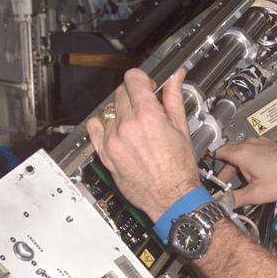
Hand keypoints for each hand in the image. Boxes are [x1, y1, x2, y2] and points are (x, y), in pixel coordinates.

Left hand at [88, 67, 199, 218]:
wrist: (172, 199)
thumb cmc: (179, 171)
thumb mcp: (181, 129)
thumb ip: (174, 99)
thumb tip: (175, 78)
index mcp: (147, 115)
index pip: (133, 78)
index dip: (142, 80)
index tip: (147, 87)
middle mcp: (127, 125)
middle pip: (121, 93)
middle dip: (133, 96)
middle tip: (145, 109)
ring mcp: (113, 140)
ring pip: (109, 110)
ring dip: (120, 112)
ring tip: (134, 126)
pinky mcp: (105, 154)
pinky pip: (94, 128)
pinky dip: (103, 125)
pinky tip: (116, 131)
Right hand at [215, 136, 276, 207]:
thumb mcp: (256, 194)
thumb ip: (236, 199)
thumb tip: (223, 203)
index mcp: (242, 153)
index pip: (217, 154)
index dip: (213, 166)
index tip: (212, 177)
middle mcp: (249, 144)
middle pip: (229, 154)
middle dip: (226, 170)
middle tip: (226, 184)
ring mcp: (260, 144)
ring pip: (241, 153)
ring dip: (238, 167)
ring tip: (243, 183)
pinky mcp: (269, 147)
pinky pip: (252, 153)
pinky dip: (249, 163)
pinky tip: (256, 176)